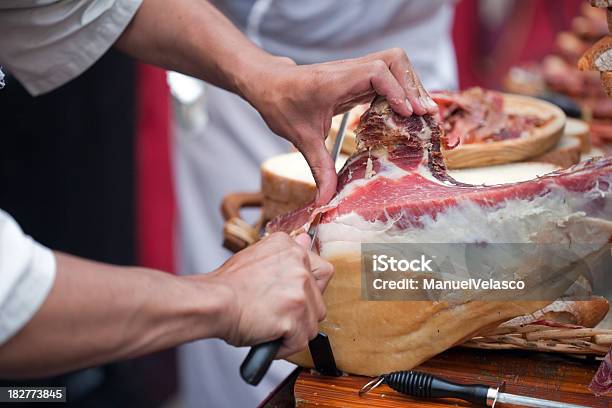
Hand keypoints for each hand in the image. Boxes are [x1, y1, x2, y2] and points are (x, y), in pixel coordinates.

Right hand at [208, 232, 333, 357]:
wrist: (213, 302)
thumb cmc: (228, 285)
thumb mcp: (257, 256)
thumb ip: (284, 256)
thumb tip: (304, 240)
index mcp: (290, 249)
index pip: (322, 270)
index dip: (311, 288)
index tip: (296, 296)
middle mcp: (299, 266)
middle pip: (318, 301)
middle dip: (301, 313)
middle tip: (278, 314)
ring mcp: (299, 291)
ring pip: (312, 323)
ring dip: (293, 331)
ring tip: (270, 327)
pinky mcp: (295, 316)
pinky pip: (301, 341)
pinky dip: (284, 346)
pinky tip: (267, 338)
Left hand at [240, 48, 437, 204]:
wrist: (269, 85)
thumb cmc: (281, 105)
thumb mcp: (301, 138)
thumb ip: (318, 168)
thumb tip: (325, 200)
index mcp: (335, 81)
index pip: (376, 71)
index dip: (396, 89)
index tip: (407, 113)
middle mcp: (348, 71)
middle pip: (393, 60)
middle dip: (413, 84)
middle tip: (425, 114)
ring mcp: (354, 72)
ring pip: (394, 64)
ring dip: (411, 85)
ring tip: (423, 114)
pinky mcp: (357, 78)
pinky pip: (387, 76)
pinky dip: (401, 90)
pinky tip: (406, 112)